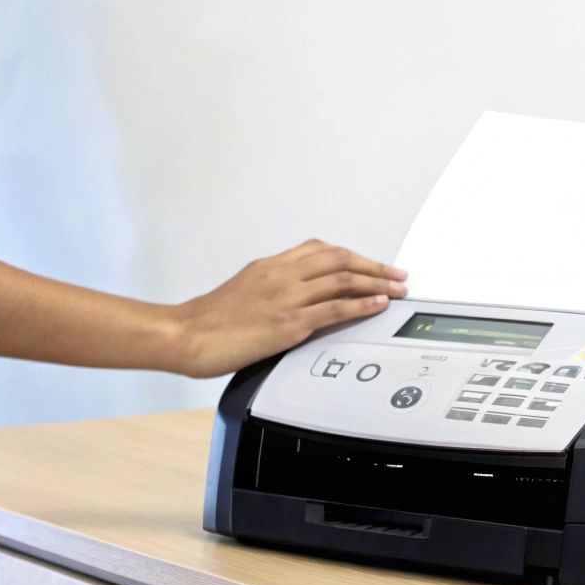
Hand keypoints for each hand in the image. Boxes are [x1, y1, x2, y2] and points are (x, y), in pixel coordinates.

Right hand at [167, 239, 406, 377]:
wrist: (186, 334)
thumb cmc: (207, 321)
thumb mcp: (243, 290)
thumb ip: (271, 289)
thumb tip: (292, 296)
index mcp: (271, 266)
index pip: (320, 250)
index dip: (351, 256)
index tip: (369, 263)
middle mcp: (282, 275)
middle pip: (340, 260)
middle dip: (374, 266)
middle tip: (397, 273)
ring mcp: (287, 298)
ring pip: (343, 280)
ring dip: (377, 283)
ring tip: (398, 289)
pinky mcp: (289, 323)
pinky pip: (334, 309)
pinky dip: (362, 304)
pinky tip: (378, 304)